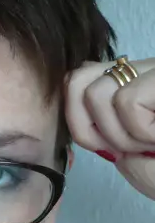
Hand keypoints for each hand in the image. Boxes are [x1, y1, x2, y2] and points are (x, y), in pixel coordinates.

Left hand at [65, 57, 154, 200]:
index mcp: (133, 85)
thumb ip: (100, 129)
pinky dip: (141, 132)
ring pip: (97, 93)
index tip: (109, 146)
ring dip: (123, 134)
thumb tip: (75, 104)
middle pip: (78, 80)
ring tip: (154, 142)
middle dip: (96, 129)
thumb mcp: (130, 154)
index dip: (80, 120)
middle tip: (134, 145)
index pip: (77, 79)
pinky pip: (127, 102)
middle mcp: (147, 68)